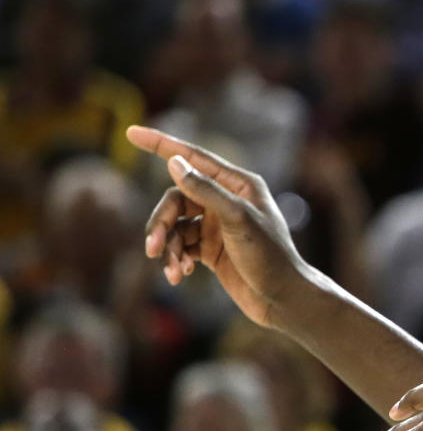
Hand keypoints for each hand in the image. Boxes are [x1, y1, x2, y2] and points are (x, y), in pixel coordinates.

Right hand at [127, 125, 310, 326]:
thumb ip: (205, 190)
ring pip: (175, 226)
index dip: (161, 144)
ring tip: (172, 269)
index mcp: (238, 185)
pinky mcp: (211, 250)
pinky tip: (179, 275)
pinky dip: (176, 259)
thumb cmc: (269, 256)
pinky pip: (181, 246)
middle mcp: (226, 201)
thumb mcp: (237, 219)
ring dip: (168, 247)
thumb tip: (174, 162)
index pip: (193, 157)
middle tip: (154, 247)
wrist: (283, 299)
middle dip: (161, 222)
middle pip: (176, 199)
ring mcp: (217, 226)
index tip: (131, 132)